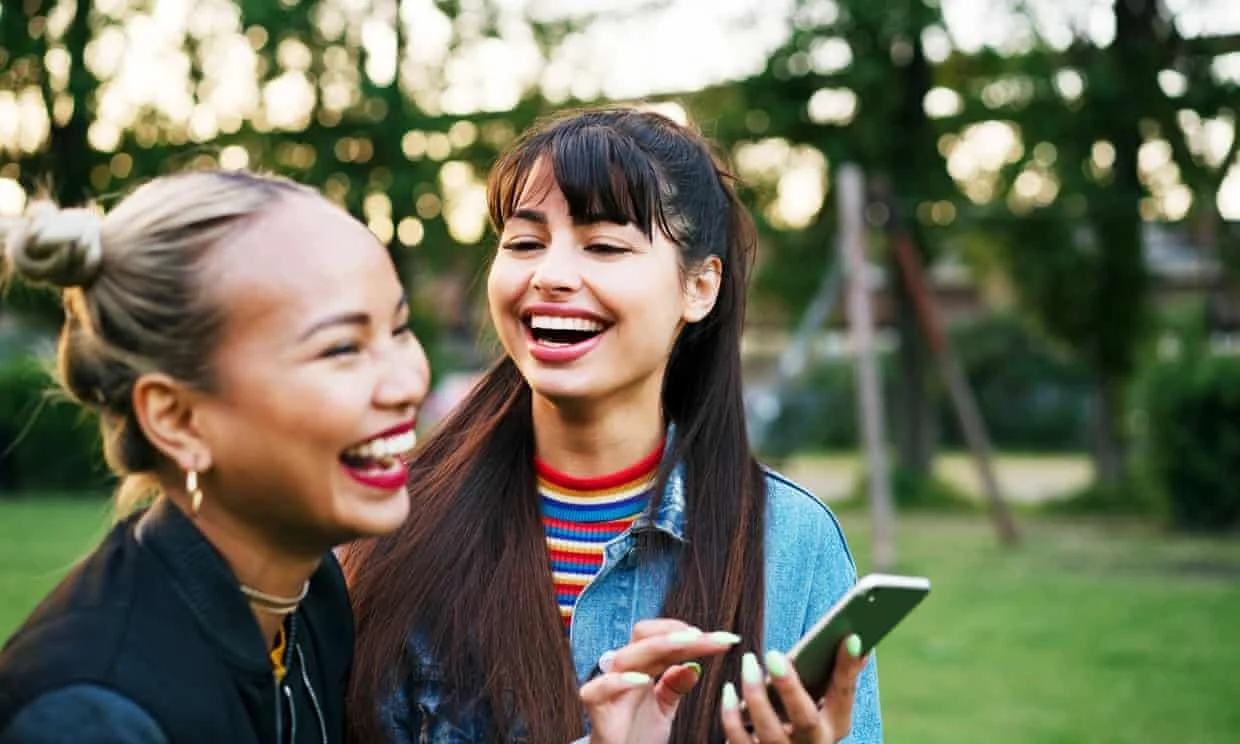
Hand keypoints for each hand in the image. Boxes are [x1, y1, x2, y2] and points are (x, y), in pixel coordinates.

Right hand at [582, 619, 741, 743]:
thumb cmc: (637, 733)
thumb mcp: (664, 707)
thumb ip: (675, 685)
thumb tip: (694, 667)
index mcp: (642, 666)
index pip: (664, 638)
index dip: (691, 636)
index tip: (722, 639)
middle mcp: (625, 670)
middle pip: (646, 638)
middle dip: (677, 633)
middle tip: (706, 637)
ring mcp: (608, 685)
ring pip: (627, 655)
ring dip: (657, 646)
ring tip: (686, 643)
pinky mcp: (595, 705)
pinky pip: (601, 687)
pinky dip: (620, 681)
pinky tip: (642, 680)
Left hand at [719, 634, 866, 743]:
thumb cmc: (802, 718)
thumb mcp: (824, 704)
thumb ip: (834, 677)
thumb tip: (856, 640)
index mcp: (835, 725)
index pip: (845, 695)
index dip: (848, 668)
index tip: (851, 636)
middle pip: (805, 719)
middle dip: (790, 688)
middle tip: (774, 655)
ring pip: (770, 731)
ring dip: (756, 696)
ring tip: (749, 663)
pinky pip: (740, 741)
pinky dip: (731, 717)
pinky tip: (728, 691)